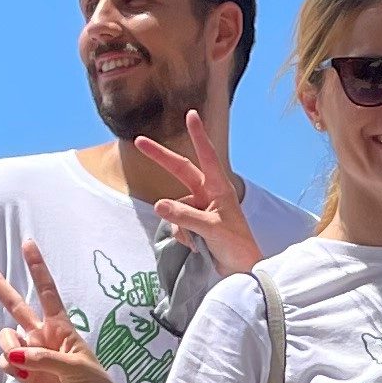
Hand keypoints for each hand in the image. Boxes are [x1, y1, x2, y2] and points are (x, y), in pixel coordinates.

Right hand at [0, 241, 139, 382]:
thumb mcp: (75, 368)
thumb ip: (43, 359)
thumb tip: (13, 354)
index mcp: (62, 328)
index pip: (47, 292)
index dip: (37, 268)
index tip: (28, 244)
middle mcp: (44, 336)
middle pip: (17, 306)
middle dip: (0, 288)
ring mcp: (32, 355)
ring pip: (6, 339)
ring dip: (9, 347)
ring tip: (24, 364)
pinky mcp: (25, 374)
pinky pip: (6, 363)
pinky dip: (10, 368)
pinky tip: (24, 378)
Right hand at [134, 110, 262, 276]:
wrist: (242, 268)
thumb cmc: (236, 245)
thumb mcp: (211, 230)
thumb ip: (185, 217)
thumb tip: (158, 204)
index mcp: (219, 188)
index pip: (207, 157)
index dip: (198, 135)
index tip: (191, 114)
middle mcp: (208, 193)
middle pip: (180, 171)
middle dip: (160, 158)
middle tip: (139, 141)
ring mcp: (200, 207)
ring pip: (174, 207)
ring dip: (179, 224)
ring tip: (198, 242)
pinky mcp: (193, 221)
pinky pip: (175, 223)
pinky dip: (181, 235)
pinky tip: (195, 247)